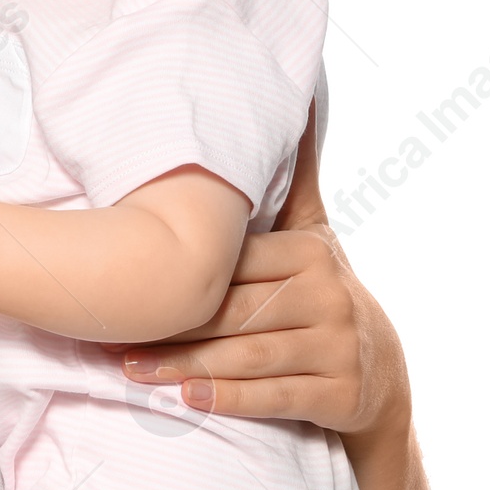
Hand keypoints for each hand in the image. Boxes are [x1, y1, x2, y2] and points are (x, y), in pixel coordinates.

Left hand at [118, 104, 410, 441]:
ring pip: (247, 355)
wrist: (382, 378)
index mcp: (310, 252)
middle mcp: (328, 295)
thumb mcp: (314, 234)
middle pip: (233, 311)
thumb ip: (297, 173)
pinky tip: (186, 401)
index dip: (179, 272)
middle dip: (170, 325)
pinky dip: (229, 399)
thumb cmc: (323, 293)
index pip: (233, 263)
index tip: (124, 276)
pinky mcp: (340, 393)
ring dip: (183, 366)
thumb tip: (300, 89)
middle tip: (106, 333)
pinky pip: (274, 397)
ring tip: (129, 368)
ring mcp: (336, 347)